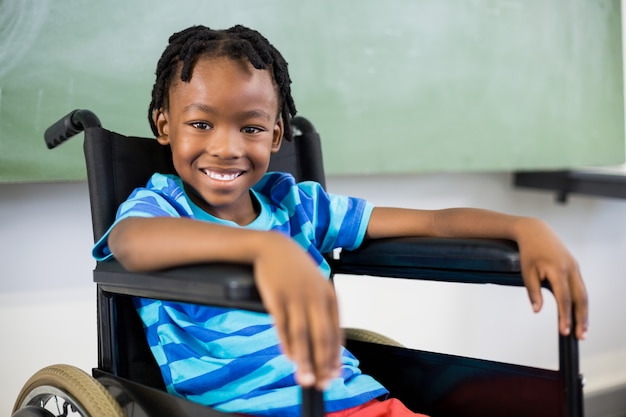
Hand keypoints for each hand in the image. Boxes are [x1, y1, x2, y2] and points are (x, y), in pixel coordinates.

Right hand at [253, 232, 341, 389]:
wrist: (274, 247)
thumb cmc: (296, 271)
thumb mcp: (316, 288)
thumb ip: (322, 314)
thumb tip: (324, 347)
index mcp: (330, 296)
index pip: (336, 333)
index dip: (335, 357)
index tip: (333, 376)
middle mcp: (316, 297)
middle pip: (321, 337)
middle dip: (322, 364)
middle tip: (321, 384)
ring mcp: (296, 296)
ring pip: (302, 335)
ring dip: (304, 360)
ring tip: (305, 379)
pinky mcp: (277, 296)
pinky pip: (282, 325)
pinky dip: (286, 343)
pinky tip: (289, 357)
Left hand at [516, 218, 587, 339]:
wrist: (535, 231)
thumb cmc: (529, 251)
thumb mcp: (527, 272)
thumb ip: (533, 292)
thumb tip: (537, 310)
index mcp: (558, 270)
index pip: (564, 299)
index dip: (565, 317)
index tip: (564, 332)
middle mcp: (571, 269)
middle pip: (580, 299)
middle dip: (581, 319)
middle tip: (580, 336)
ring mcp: (575, 268)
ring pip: (583, 294)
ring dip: (584, 312)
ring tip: (582, 330)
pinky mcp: (574, 268)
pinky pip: (581, 287)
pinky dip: (581, 302)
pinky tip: (579, 313)